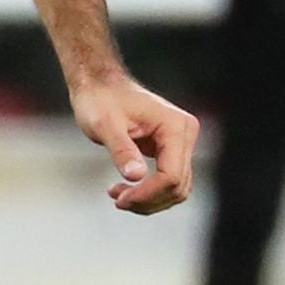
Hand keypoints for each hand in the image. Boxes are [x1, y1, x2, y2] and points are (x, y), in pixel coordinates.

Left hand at [72, 72, 198, 214]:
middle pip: (177, 186)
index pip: (171, 176)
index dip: (147, 194)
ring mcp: (180, 142)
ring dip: (149, 199)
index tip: (119, 199)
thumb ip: (122, 150)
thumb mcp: (105, 126)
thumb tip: (136, 176)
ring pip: (176, 188)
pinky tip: (124, 189)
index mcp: (175, 127)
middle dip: (147, 200)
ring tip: (117, 195)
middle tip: (116, 199)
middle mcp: (185, 134)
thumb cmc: (99, 100)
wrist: (99, 85)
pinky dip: (149, 191)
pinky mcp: (171, 149)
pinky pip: (168, 179)